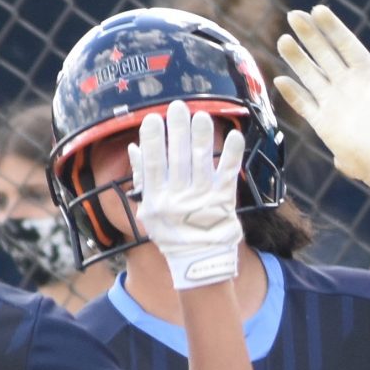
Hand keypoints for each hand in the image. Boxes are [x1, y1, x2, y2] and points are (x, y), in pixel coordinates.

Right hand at [130, 99, 244, 290]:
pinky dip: (231, 155)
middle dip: (177, 130)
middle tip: (179, 107)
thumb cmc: (171, 234)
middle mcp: (178, 199)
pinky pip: (228, 175)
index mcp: (157, 200)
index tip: (152, 119)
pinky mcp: (223, 202)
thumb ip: (144, 179)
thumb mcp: (149, 211)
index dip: (153, 141)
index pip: (153, 165)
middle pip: (178, 159)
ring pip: (201, 163)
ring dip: (201, 137)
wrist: (199, 261)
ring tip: (200, 116)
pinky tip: (234, 136)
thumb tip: (135, 149)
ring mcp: (202, 201)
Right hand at [273, 5, 369, 210]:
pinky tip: (281, 80)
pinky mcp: (324, 124)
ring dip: (297, 58)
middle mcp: (348, 84)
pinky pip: (304, 104)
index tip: (318, 10)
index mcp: (368, 73)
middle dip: (309, 35)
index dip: (332, 27)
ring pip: (311, 74)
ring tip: (284, 39)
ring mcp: (334, 102)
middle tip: (293, 15)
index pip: (346, 44)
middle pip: (324, 53)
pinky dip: (293, 94)